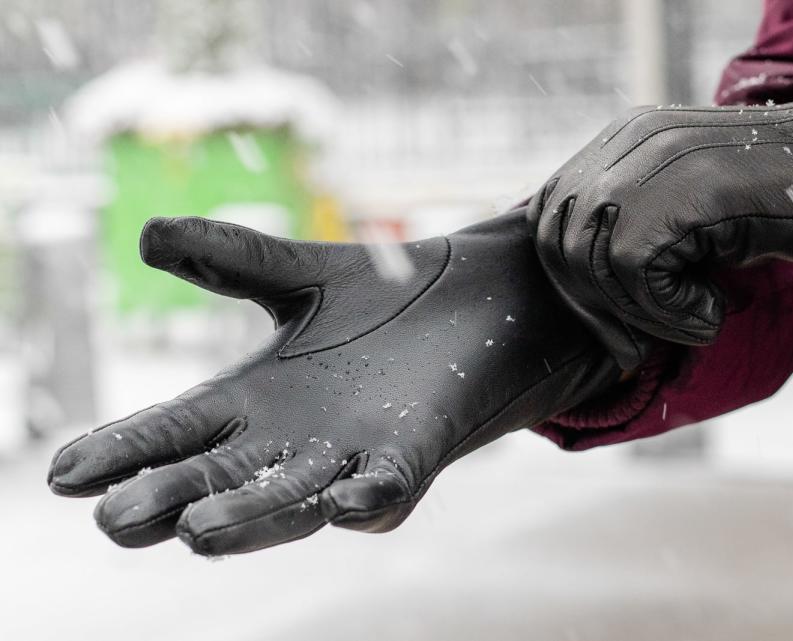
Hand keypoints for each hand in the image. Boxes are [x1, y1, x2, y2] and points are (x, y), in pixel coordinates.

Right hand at [47, 210, 620, 554]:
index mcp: (258, 399)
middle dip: (168, 499)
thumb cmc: (390, 296)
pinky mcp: (417, 451)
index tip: (63, 473)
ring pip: (294, 498)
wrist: (484, 300)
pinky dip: (368, 497)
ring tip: (195, 531)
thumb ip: (232, 260)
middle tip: (111, 518)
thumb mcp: (301, 272)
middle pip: (220, 479)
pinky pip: (389, 488)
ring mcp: (356, 451)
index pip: (177, 431)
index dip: (125, 451)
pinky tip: (345, 502)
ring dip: (251, 517)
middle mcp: (297, 439)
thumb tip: (145, 233)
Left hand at [528, 90, 792, 363]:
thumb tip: (576, 281)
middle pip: (556, 241)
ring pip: (591, 264)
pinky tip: (711, 311)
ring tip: (692, 317)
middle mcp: (623, 144)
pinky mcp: (668, 199)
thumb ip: (631, 220)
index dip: (566, 273)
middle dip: (589, 304)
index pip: (549, 212)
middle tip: (631, 345)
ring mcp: (643, 166)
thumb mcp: (685, 201)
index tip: (605, 317)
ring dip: (637, 313)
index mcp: (620, 139)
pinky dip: (669, 313)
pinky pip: (632, 277)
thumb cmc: (770, 203)